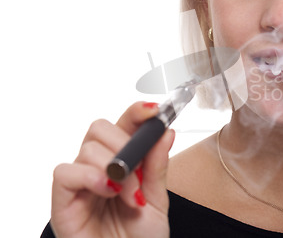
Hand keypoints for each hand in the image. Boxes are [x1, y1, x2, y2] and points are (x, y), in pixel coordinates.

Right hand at [50, 102, 173, 237]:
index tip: (155, 111)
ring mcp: (80, 182)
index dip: (137, 112)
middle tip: (139, 173)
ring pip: (88, 148)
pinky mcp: (62, 200)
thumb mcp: (157, 200)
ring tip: (130, 197)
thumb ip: (158, 166)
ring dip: (115, 169)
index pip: (124, 123)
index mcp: (123, 160)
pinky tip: (108, 190)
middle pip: (100, 128)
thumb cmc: (141, 237)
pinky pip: (65, 172)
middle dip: (125, 143)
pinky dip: (89, 176)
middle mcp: (98, 166)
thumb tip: (166, 131)